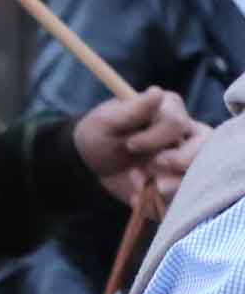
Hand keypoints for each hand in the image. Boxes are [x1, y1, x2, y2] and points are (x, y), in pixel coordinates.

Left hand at [74, 86, 199, 210]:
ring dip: (170, 183)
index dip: (155, 137)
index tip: (130, 145)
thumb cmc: (100, 136)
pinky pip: (186, 194)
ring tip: (142, 184)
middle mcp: (186, 132)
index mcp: (169, 109)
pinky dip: (163, 200)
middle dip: (174, 162)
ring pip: (199, 172)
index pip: (177, 122)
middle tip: (148, 168)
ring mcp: (188, 157)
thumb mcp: (106, 123)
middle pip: (201, 147)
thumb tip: (156, 93)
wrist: (93, 166)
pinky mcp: (182, 180)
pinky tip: (139, 197)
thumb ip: (132, 110)